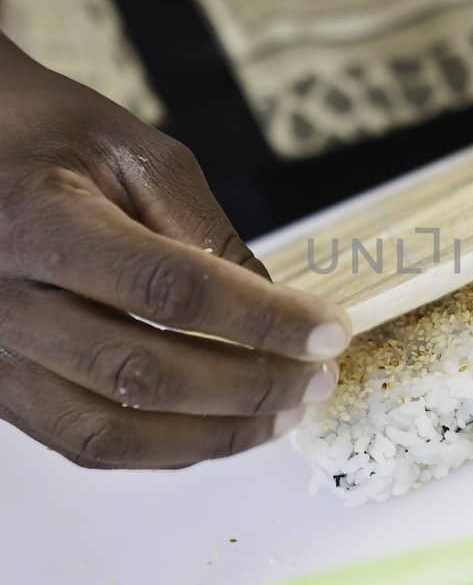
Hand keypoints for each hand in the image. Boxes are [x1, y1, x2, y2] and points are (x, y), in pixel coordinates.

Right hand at [0, 42, 349, 469]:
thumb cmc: (45, 135)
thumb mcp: (133, 150)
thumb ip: (204, 227)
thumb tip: (276, 306)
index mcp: (43, 223)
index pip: (169, 290)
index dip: (260, 318)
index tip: (329, 329)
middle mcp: (6, 301)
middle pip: (143, 373)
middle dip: (250, 387)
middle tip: (318, 378)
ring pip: (111, 430)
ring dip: (212, 435)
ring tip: (284, 416)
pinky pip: (84, 441)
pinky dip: (162, 448)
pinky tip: (220, 428)